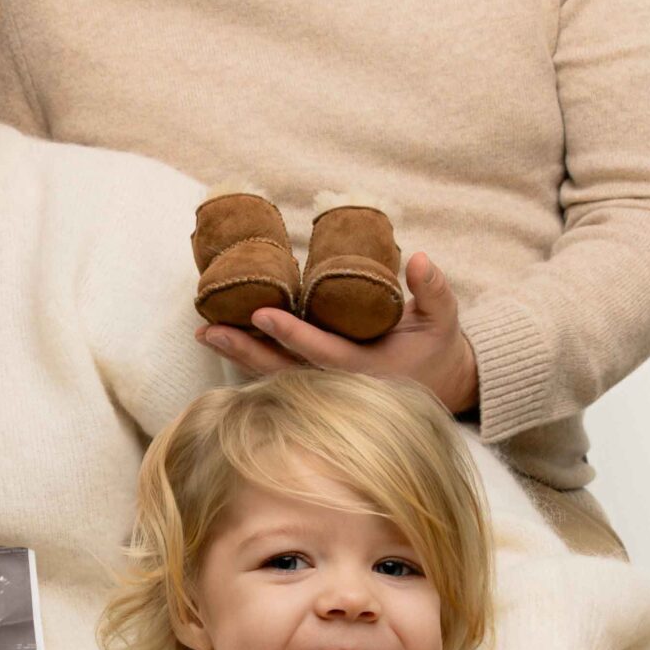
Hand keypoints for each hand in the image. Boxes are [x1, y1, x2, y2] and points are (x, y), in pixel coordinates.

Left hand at [197, 251, 478, 414]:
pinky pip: (278, 374)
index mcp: (369, 371)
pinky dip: (248, 360)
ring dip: (239, 356)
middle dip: (247, 350)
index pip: (324, 353)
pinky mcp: (316, 386)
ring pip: (276, 375)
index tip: (261, 312)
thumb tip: (418, 258)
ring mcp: (326, 392)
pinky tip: (220, 341)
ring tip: (205, 333)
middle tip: (210, 329)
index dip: (292, 334)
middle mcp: (341, 387)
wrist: (439, 386)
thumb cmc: (436, 346)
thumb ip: (433, 289)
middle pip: (286, 371)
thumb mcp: (444, 317)